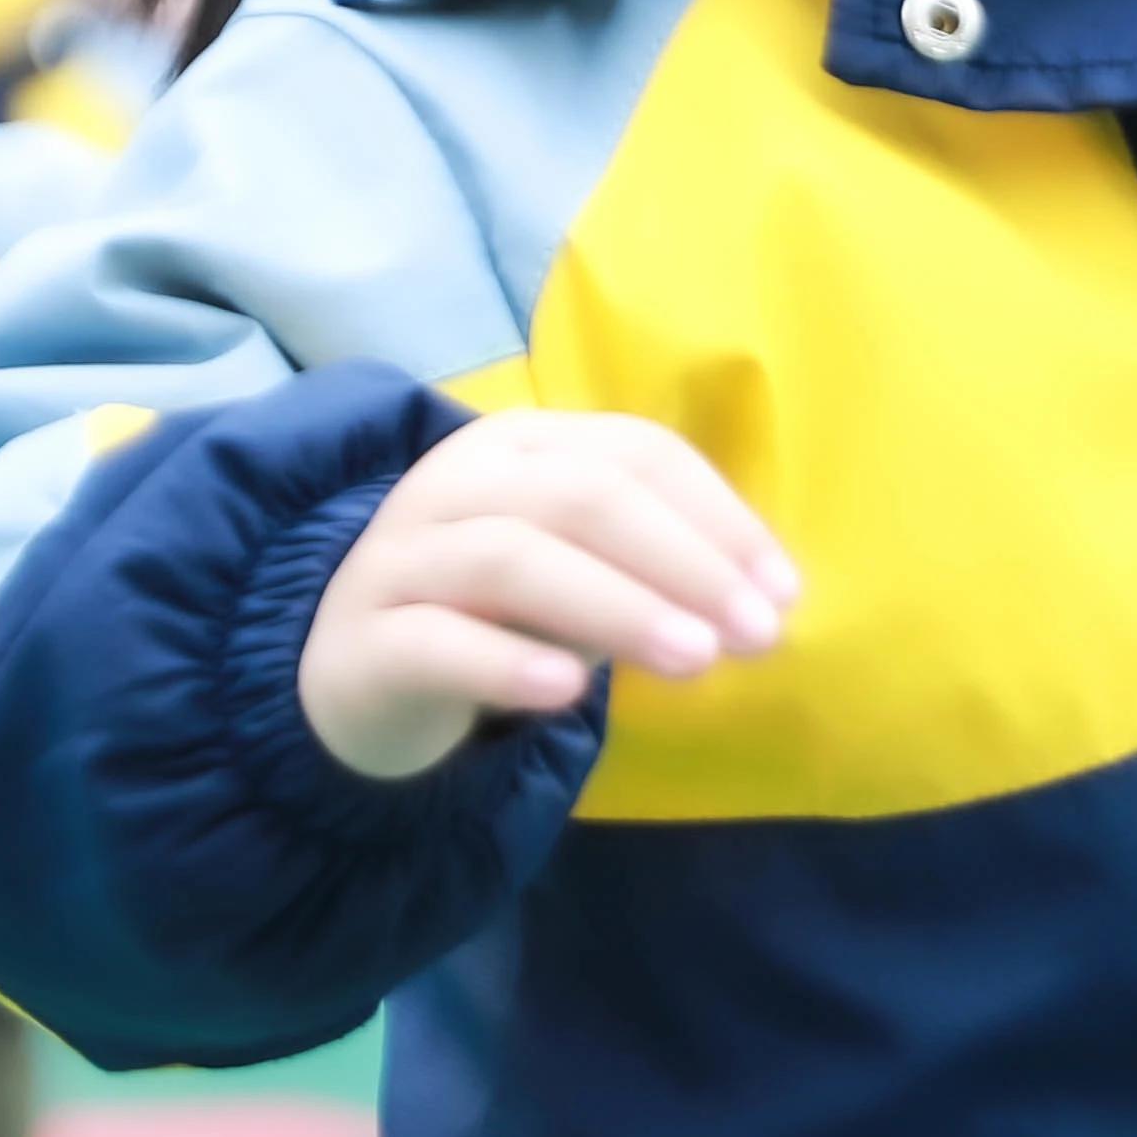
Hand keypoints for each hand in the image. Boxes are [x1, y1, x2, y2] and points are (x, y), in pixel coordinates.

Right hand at [298, 410, 797, 784]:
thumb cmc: (490, 612)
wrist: (352, 675)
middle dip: (684, 562)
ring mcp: (401, 558)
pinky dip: (508, 661)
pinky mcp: (365, 641)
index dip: (719, 515)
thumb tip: (762, 600)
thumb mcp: (572, 568)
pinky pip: (438, 642)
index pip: (632, 452)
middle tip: (757, 634)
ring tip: (695, 661)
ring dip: (617, 608)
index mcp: (517, 445)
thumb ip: (648, 565)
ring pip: (513, 560)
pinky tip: (569, 691)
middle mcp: (455, 482)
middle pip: (581, 498)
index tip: (784, 591)